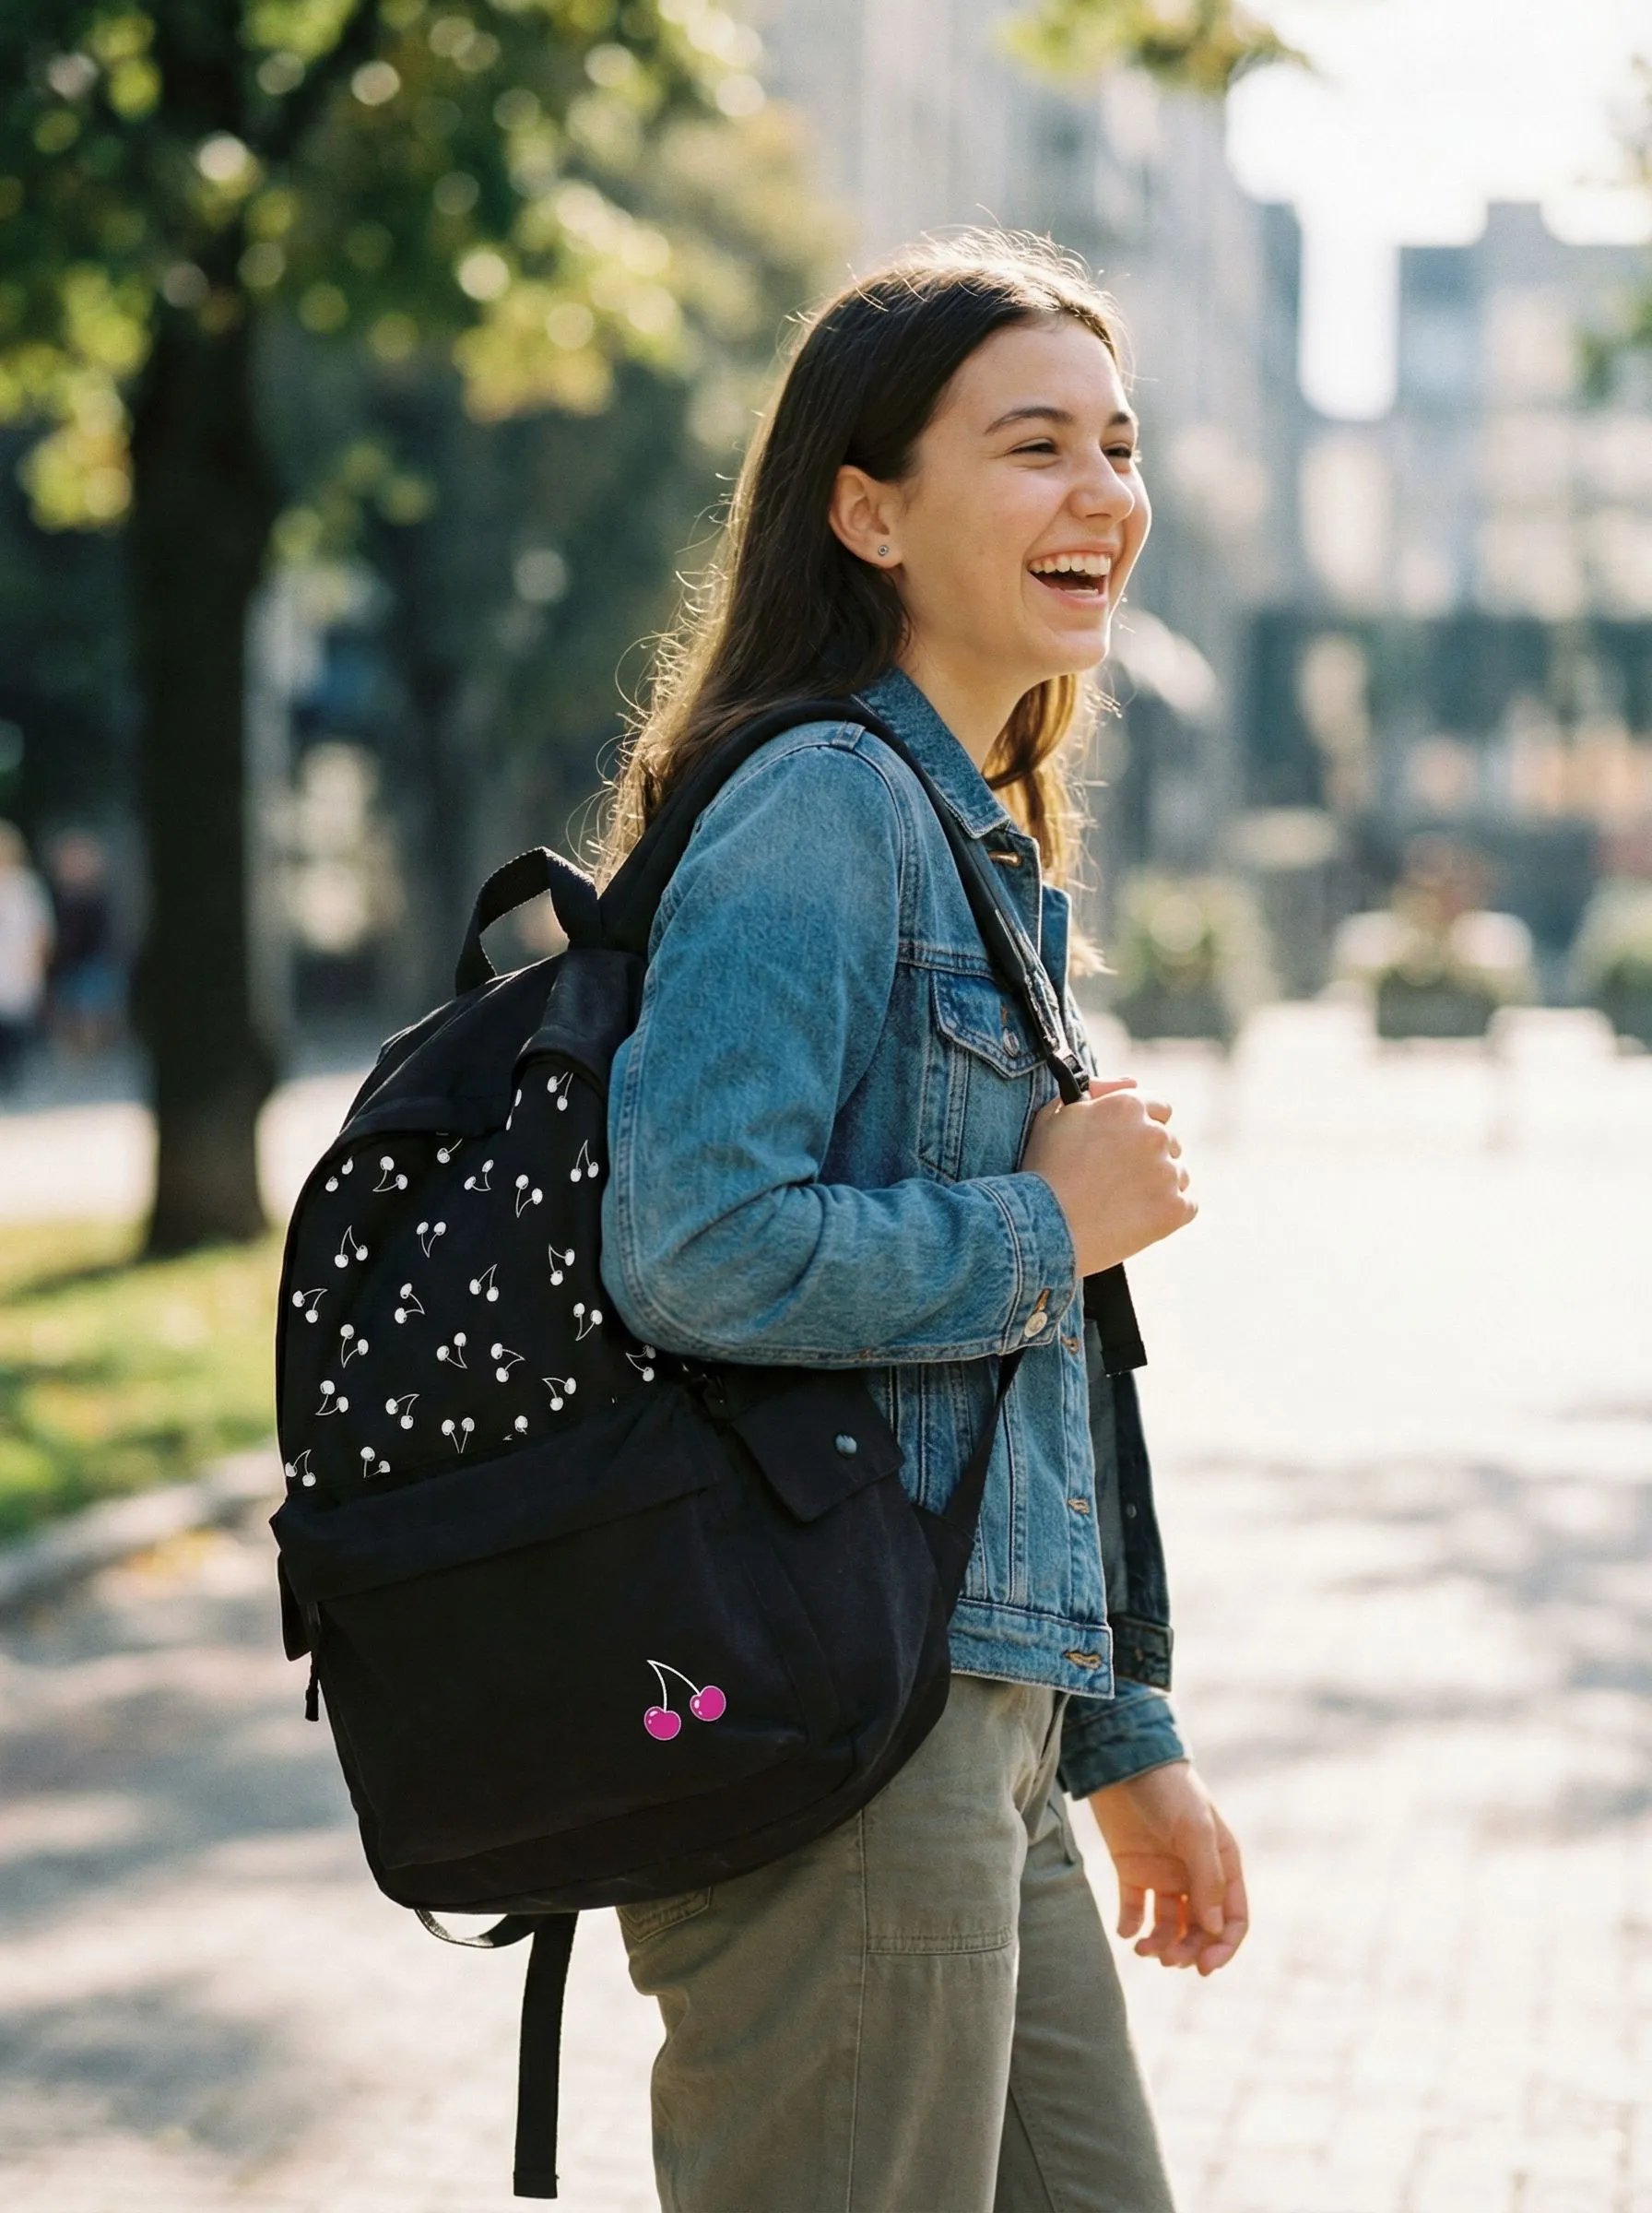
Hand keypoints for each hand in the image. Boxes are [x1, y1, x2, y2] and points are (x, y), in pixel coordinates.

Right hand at [1021, 1077, 1194, 1275]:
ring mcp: (1166, 1172)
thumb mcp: (1056, 1116)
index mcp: (1127, 1106)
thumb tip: (1130, 1082)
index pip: (1159, 1108)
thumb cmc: (1044, 1171)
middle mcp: (1153, 1134)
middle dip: (1150, 1158)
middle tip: (1116, 1180)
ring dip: (1159, 1185)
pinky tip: (1137, 1220)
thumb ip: (1094, 1091)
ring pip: (1178, 1175)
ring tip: (1122, 1203)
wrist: (1042, 1227)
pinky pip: (1186, 1207)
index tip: (1126, 1147)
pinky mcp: (1174, 1209)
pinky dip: (1167, 1214)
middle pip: (1170, 1143)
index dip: (1142, 1127)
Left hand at [1087, 1761, 1247, 1974]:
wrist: (1121, 1759)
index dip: (1223, 1947)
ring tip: (1144, 1949)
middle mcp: (1195, 1873)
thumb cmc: (1168, 1789)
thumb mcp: (1195, 1830)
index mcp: (1221, 1863)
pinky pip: (1135, 1908)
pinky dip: (1132, 1925)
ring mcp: (1163, 1873)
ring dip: (1161, 1943)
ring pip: (1169, 1924)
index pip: (1233, 1918)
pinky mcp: (1132, 1869)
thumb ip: (1207, 1879)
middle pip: (1200, 1928)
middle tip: (1169, 1960)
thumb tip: (1213, 1929)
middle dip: (1188, 1950)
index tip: (1205, 1967)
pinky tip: (1127, 1931)